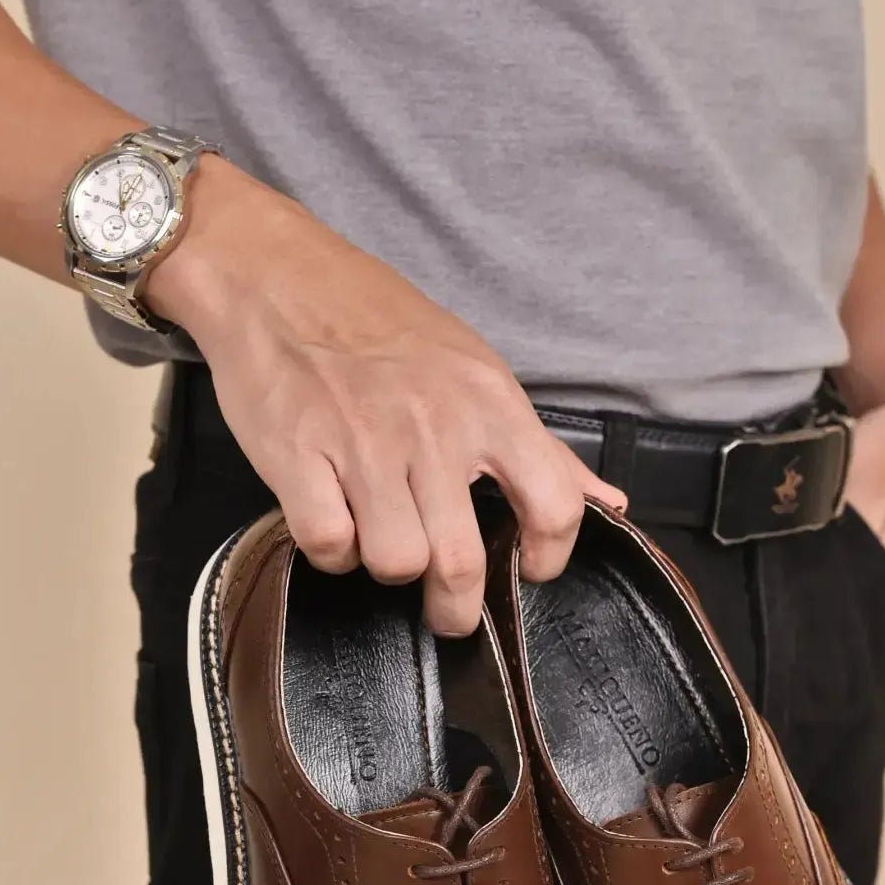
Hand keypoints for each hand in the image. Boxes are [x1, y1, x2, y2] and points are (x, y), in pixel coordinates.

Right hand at [148, 159, 626, 634]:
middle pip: (462, 562)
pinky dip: (329, 551)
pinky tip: (332, 520)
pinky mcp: (299, 456)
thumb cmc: (379, 324)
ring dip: (386, 567)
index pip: (555, 506)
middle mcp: (434, 427)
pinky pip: (328, 545)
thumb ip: (540, 449)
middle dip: (454, 607)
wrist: (277, 275)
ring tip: (377, 540)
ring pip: (395, 562)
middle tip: (445, 610)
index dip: (548, 558)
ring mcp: (364, 443)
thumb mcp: (475, 369)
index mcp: (489, 404)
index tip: (526, 570)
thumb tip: (608, 500)